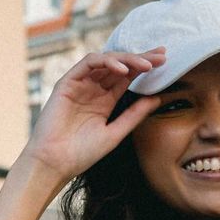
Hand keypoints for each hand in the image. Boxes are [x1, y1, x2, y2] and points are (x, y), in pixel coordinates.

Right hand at [22, 47, 165, 182]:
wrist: (54, 164)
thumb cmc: (81, 154)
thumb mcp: (115, 133)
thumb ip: (134, 115)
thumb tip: (157, 98)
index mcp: (104, 101)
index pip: (127, 77)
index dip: (145, 68)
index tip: (165, 63)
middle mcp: (92, 89)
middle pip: (119, 66)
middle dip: (141, 59)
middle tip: (162, 56)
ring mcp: (80, 84)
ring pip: (106, 61)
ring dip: (127, 59)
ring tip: (146, 64)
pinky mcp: (67, 83)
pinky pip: (88, 64)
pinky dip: (106, 62)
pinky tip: (123, 70)